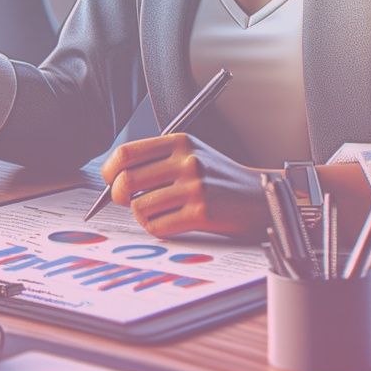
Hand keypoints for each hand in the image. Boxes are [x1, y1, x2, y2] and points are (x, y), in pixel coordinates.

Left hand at [97, 134, 268, 239]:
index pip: (126, 153)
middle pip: (127, 180)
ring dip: (142, 215)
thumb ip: (158, 160)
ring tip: (158, 213)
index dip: (110, 170)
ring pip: (140, 207)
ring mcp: (194, 187)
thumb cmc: (219, 180)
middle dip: (119, 196)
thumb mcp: (192, 155)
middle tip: (127, 201)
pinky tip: (171, 223)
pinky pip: (158, 226)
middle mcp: (186, 161)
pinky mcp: (202, 212)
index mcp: (180, 142)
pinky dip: (158, 228)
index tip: (111, 181)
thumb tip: (115, 179)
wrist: (259, 198)